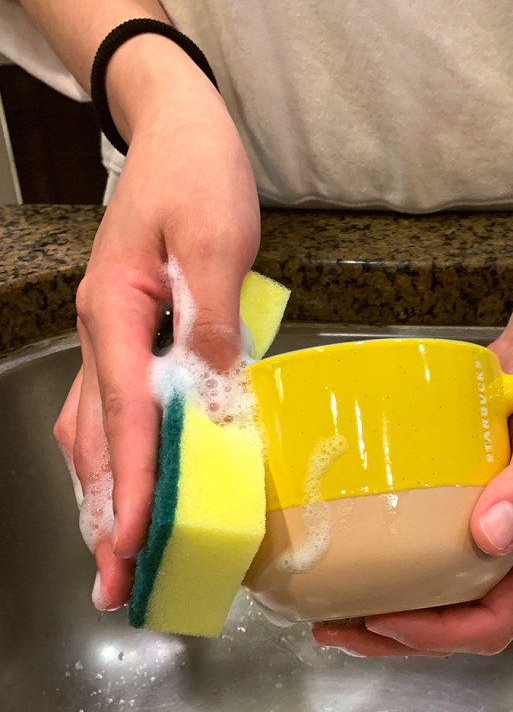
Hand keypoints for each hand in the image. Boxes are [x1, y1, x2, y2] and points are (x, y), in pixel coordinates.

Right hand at [54, 69, 259, 610]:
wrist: (180, 133)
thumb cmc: (198, 177)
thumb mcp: (215, 243)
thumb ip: (211, 322)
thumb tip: (212, 396)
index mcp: (117, 313)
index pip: (127, 413)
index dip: (136, 480)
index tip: (137, 539)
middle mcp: (104, 333)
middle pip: (100, 435)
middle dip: (108, 508)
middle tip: (116, 578)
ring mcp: (114, 334)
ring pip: (98, 428)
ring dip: (109, 491)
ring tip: (118, 550)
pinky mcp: (135, 332)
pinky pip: (118, 406)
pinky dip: (124, 453)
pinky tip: (133, 480)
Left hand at [312, 341, 512, 656]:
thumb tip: (492, 537)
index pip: (493, 619)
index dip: (439, 635)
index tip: (388, 622)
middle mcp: (503, 553)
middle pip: (451, 619)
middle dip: (394, 635)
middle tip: (336, 626)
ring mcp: (472, 533)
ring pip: (428, 594)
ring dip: (380, 611)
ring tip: (329, 608)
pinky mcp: (447, 509)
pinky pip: (416, 553)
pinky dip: (382, 568)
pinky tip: (349, 560)